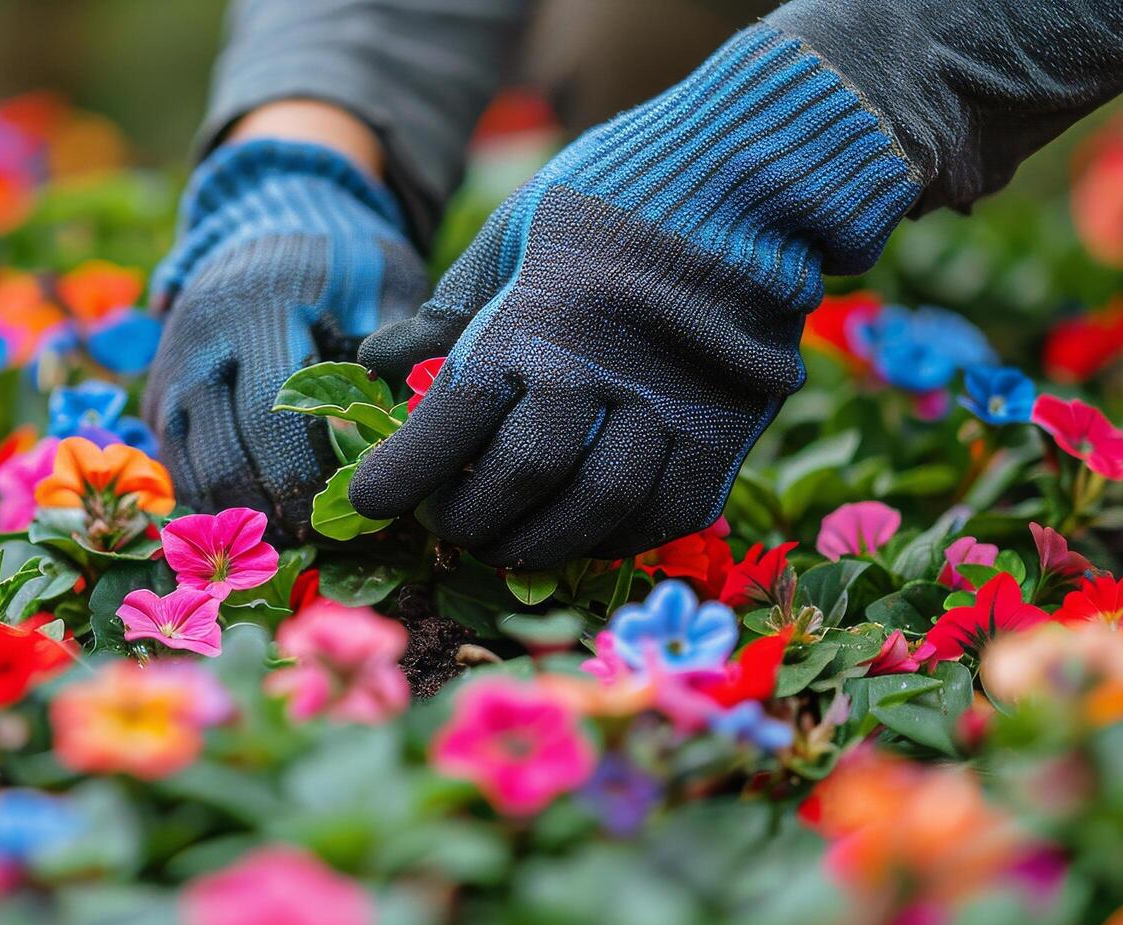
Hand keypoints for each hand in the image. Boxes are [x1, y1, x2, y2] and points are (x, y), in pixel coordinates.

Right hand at [144, 137, 424, 537]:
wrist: (271, 215)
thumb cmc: (343, 257)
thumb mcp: (384, 278)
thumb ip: (400, 344)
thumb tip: (415, 423)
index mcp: (258, 308)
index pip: (269, 416)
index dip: (303, 475)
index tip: (346, 511)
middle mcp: (199, 341)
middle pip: (219, 455)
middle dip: (269, 509)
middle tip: (319, 540)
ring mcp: (170, 367)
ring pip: (187, 469)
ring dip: (235, 514)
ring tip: (290, 538)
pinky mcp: (160, 391)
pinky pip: (174, 463)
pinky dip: (211, 499)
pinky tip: (258, 518)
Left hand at [349, 24, 921, 568]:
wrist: (754, 181)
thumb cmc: (618, 194)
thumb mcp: (518, 227)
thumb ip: (455, 305)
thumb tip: (383, 360)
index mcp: (536, 318)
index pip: (451, 422)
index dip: (402, 474)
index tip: (369, 501)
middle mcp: (599, 372)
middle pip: (518, 479)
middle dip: (467, 518)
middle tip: (447, 524)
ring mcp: (669, 409)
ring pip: (592, 511)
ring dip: (536, 544)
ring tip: (504, 545)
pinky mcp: (723, 435)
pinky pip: (660, 516)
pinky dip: (610, 538)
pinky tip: (580, 532)